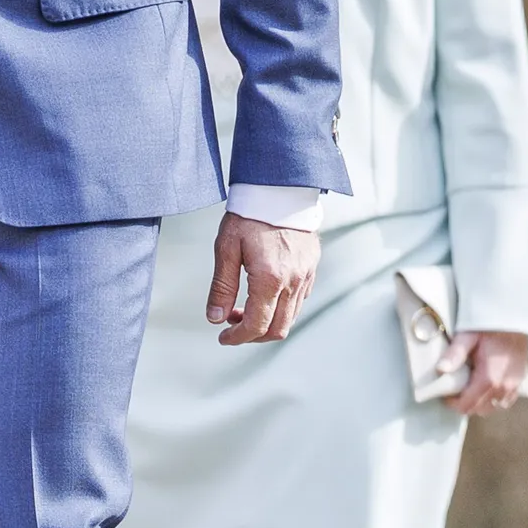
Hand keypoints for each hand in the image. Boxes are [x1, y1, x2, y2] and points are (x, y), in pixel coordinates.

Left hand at [205, 212, 319, 344]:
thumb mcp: (226, 248)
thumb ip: (221, 287)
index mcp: (270, 279)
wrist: (279, 189)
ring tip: (244, 310)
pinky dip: (281, 309)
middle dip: (253, 336)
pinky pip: (299, 300)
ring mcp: (305, 275)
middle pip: (277, 329)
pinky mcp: (311, 268)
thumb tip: (215, 318)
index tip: (223, 337)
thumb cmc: (249, 215)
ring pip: (291, 318)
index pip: (256, 325)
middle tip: (232, 326)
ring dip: (267, 323)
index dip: (238, 338)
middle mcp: (293, 281)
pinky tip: (264, 296)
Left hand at [442, 328, 527, 416]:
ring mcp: (514, 386)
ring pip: (493, 408)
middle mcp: (503, 387)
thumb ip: (454, 354)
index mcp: (489, 378)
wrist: (515, 318)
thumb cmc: (489, 326)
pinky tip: (485, 388)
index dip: (452, 403)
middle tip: (454, 389)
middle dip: (464, 403)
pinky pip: (505, 401)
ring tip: (469, 388)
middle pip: (478, 410)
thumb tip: (440, 369)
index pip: (466, 405)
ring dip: (479, 403)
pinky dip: (493, 400)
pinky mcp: (520, 382)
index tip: (445, 393)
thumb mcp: (468, 336)